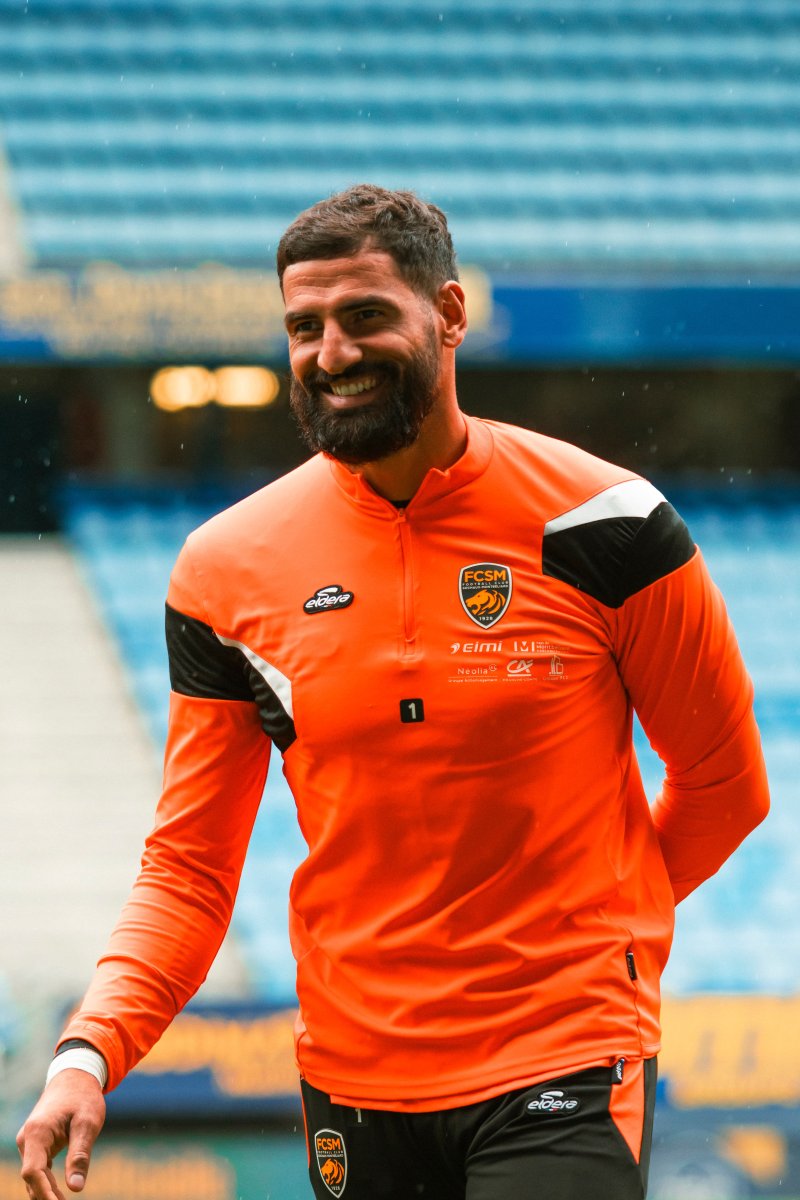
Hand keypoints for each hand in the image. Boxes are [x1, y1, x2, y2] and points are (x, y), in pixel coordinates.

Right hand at [17, 1070, 105, 1199]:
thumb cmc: (83, 1097)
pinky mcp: (36, 1145)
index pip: (33, 1171)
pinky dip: (47, 1184)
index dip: (44, 1193)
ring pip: (34, 1176)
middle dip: (46, 1197)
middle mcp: (27, 1139)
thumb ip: (80, 1154)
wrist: (75, 1078)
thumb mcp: (88, 1123)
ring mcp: (29, 1143)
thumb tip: (75, 1188)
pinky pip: (38, 1170)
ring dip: (46, 1194)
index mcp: (37, 1132)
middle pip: (32, 1177)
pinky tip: (59, 1197)